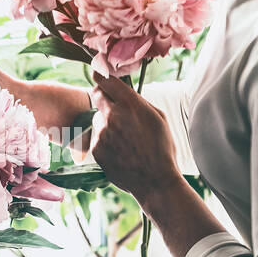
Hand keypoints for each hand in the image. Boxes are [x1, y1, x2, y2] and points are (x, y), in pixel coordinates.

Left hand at [90, 75, 180, 203]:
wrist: (155, 180)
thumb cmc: (161, 148)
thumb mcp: (158, 117)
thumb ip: (138, 102)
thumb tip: (123, 93)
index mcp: (130, 104)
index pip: (105, 80)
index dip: (101, 76)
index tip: (98, 75)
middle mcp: (113, 115)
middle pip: (96, 95)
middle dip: (102, 97)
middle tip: (112, 106)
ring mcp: (102, 133)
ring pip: (97, 119)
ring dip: (106, 123)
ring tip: (124, 139)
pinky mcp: (96, 148)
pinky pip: (97, 137)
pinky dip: (105, 141)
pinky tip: (120, 151)